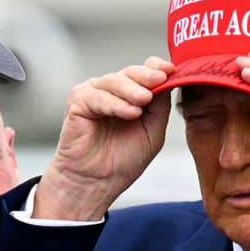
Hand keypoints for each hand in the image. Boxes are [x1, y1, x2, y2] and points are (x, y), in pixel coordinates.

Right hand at [34, 57, 174, 219]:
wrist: (97, 182)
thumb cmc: (122, 161)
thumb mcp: (153, 130)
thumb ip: (161, 105)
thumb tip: (171, 80)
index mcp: (129, 94)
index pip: (144, 71)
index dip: (157, 68)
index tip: (171, 70)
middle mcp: (111, 90)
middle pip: (131, 73)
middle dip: (147, 75)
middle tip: (160, 79)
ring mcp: (92, 94)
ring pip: (114, 81)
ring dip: (132, 90)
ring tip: (144, 100)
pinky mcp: (77, 103)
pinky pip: (97, 96)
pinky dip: (115, 103)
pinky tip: (129, 112)